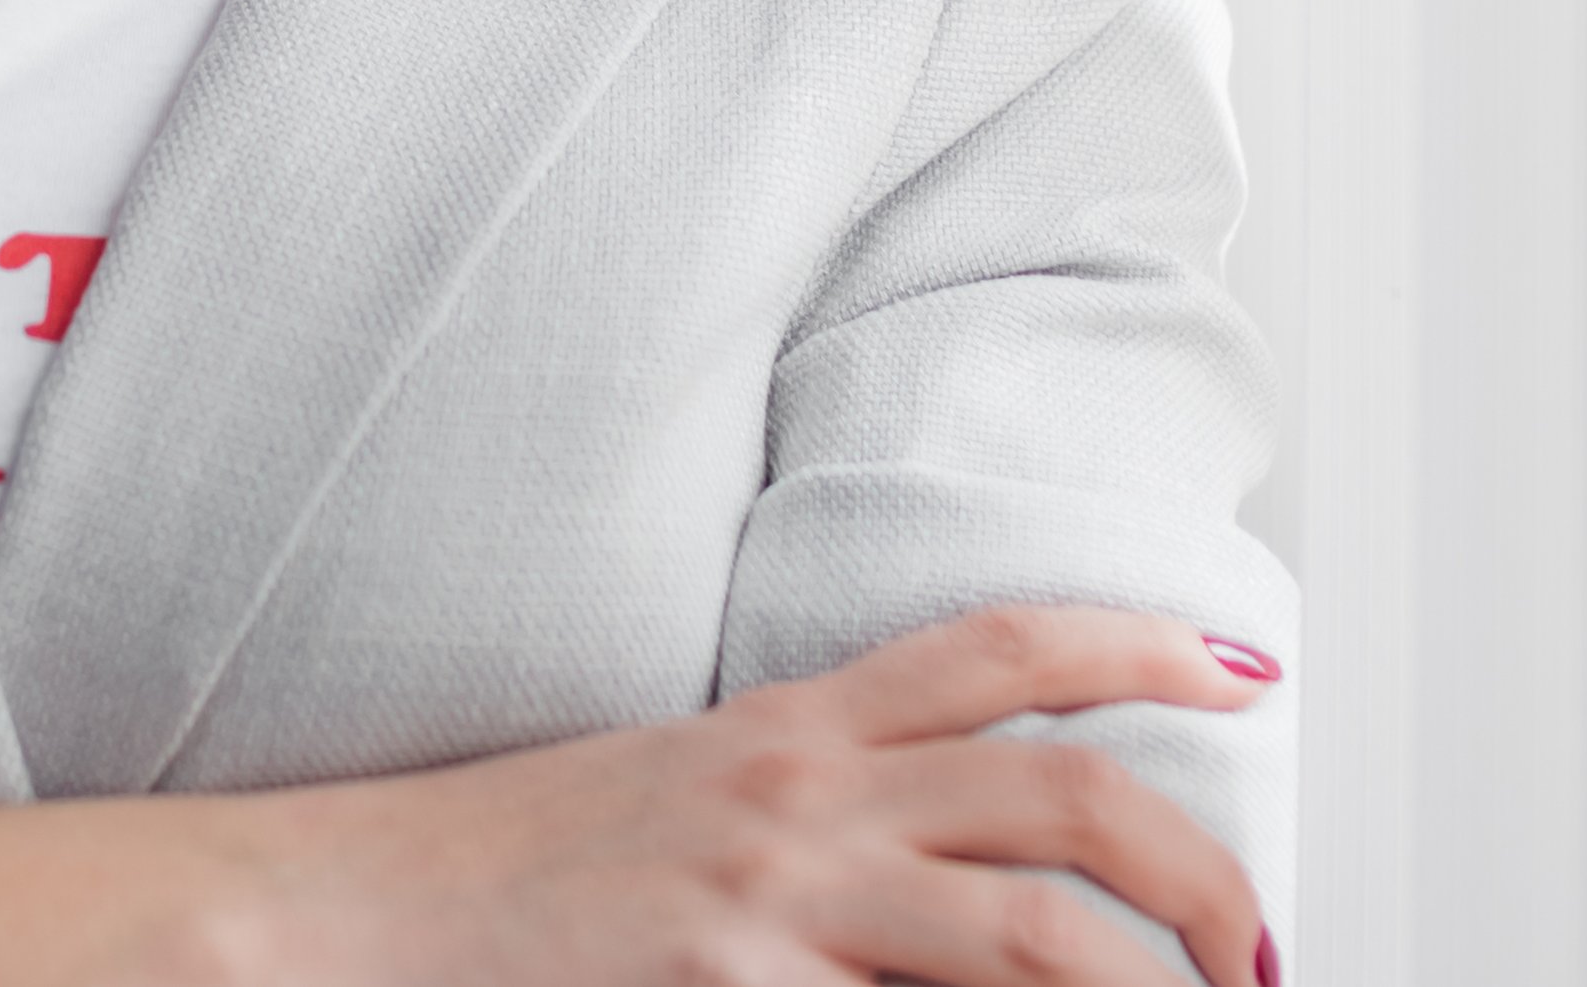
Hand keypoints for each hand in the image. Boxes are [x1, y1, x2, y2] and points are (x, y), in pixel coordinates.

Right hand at [227, 604, 1278, 986]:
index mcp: (784, 729)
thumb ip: (807, 818)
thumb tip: (935, 871)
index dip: (1137, 642)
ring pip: (1031, 932)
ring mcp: (767, 899)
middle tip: (1254, 945)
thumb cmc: (493, 877)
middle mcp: (795, 795)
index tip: (1238, 665)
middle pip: (1064, 792)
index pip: (997, 648)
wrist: (332, 912)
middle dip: (1198, 869)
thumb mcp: (667, 802)